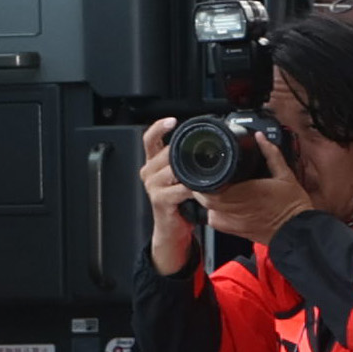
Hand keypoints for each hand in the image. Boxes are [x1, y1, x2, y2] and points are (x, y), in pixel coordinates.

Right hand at [137, 119, 200, 272]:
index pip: (150, 139)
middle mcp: (149, 172)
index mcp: (153, 163)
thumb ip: (184, 162)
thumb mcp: (179, 177)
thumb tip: (203, 146)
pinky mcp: (159, 199)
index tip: (172, 121)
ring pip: (174, 169)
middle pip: (166, 153)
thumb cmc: (178, 203)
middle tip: (202, 158)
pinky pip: (180, 188)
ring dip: (190, 173)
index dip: (159, 127)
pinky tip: (199, 191)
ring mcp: (152, 186)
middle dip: (185, 155)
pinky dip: (192, 189)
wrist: (172, 230)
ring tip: (202, 177)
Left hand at [199, 126, 319, 244]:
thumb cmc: (293, 206)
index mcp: (248, 193)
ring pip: (208, 210)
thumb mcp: (286, 175)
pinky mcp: (235, 231)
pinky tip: (224, 205)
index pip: (214, 186)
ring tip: (217, 189)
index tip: (208, 169)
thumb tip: (260, 138)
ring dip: (209, 199)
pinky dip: (214, 212)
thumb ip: (271, 154)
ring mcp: (235, 222)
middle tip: (211, 177)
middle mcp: (237, 209)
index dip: (205, 178)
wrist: (297, 231)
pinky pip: (215, 221)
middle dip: (204, 187)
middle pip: (206, 199)